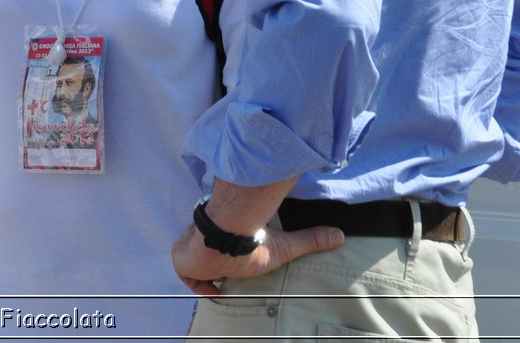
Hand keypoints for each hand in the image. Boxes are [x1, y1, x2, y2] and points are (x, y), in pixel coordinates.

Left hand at [170, 220, 343, 297]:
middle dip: (218, 268)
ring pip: (195, 265)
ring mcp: (189, 246)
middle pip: (207, 255)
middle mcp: (204, 236)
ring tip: (227, 280)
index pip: (223, 245)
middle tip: (234, 276)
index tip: (238, 269)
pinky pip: (186, 275)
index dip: (228, 258)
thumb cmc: (252, 241)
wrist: (225, 239)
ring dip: (209, 274)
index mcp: (225, 231)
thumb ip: (309, 240)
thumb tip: (339, 234)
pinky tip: (216, 288)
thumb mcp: (284, 245)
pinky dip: (198, 283)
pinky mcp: (180, 259)